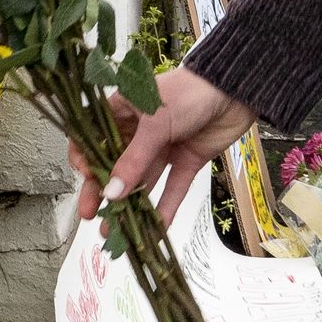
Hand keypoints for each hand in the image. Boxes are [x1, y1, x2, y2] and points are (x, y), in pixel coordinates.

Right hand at [69, 67, 257, 225]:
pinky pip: (172, 188)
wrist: (236, 90)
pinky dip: (165, 207)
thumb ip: (133, 160)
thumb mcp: (154, 123)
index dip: (85, 158)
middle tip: (90, 215)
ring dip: (129, 206)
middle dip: (102, 191)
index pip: (93, 137)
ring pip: (142, 182)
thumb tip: (111, 194)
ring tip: (116, 232)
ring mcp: (162, 148)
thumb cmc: (189, 92)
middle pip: (114, 165)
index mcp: (123, 111)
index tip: (86, 176)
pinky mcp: (186, 161)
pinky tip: (155, 228)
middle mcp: (139, 132)